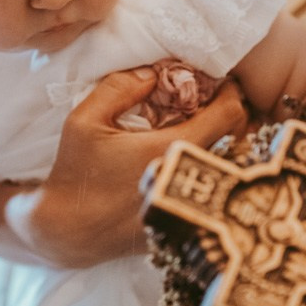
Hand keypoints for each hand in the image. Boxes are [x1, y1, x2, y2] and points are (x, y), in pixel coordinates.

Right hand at [7, 68, 247, 266]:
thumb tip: (153, 73)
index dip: (230, 92)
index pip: (229, 115)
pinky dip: (210, 170)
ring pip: (231, 167)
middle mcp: (189, 179)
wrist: (66, 232)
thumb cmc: (74, 174)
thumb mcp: (84, 121)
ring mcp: (191, 204)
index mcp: (170, 150)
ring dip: (224, 144)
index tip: (219, 83)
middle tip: (212, 103)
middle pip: (239, 141)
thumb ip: (119, 89)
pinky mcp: (186, 222)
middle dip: (231, 117)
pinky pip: (213, 190)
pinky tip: (188, 160)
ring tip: (203, 130)